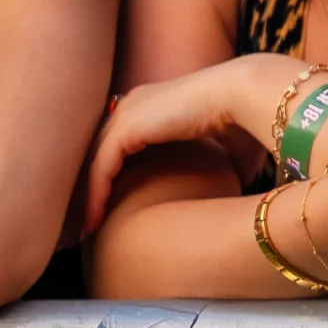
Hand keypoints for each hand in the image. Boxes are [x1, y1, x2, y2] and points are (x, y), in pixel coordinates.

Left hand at [83, 52, 318, 217]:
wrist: (245, 95)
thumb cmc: (245, 119)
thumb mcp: (223, 149)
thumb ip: (216, 167)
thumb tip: (229, 190)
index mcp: (154, 107)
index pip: (118, 146)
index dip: (109, 179)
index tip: (109, 210)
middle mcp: (133, 106)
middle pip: (97, 154)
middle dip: (89, 190)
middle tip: (83, 224)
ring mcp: (126, 114)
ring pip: (92, 164)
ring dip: (85, 199)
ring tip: (81, 231)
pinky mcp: (126, 127)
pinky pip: (99, 168)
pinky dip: (94, 197)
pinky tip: (92, 222)